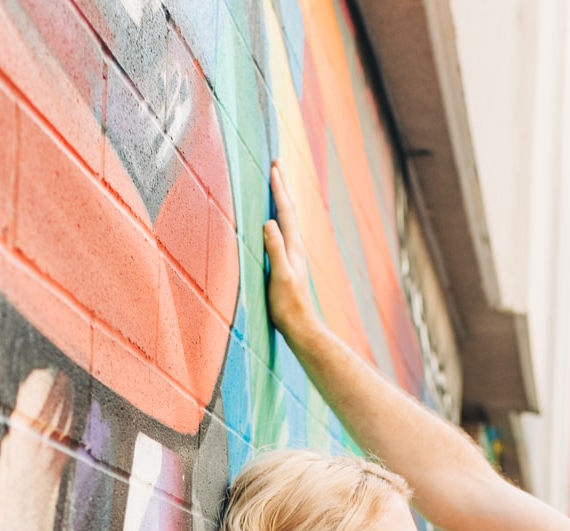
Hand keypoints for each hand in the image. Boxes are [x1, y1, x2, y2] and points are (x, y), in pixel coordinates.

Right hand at [261, 163, 318, 340]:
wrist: (300, 326)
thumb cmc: (288, 305)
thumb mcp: (279, 276)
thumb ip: (275, 249)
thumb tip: (268, 222)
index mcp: (292, 246)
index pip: (285, 211)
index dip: (278, 189)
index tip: (273, 167)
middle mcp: (295, 247)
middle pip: (288, 211)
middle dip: (282, 187)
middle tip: (276, 165)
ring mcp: (292, 255)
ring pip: (287, 220)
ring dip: (281, 200)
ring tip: (276, 185)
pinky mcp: (287, 264)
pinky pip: (283, 232)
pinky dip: (279, 218)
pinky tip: (275, 222)